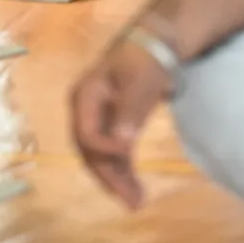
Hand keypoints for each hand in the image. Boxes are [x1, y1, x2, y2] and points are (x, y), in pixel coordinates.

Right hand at [71, 31, 175, 207]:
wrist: (158, 40)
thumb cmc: (147, 56)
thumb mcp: (141, 80)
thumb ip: (130, 111)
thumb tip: (121, 144)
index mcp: (85, 96)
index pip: (87, 134)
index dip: (105, 150)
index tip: (129, 156)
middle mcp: (85, 110)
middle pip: (90, 151)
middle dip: (109, 177)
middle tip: (132, 202)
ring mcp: (98, 117)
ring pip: (101, 155)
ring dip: (116, 178)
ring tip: (136, 202)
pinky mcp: (113, 121)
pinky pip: (113, 150)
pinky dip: (122, 167)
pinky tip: (134, 184)